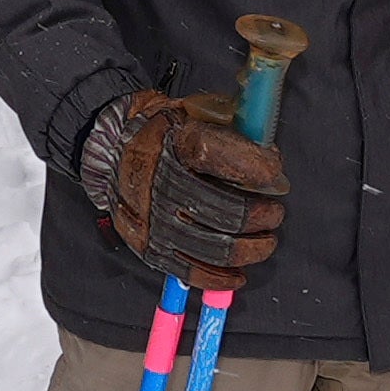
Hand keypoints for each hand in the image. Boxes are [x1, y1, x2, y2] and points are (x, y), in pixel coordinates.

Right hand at [84, 87, 285, 281]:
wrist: (115, 152)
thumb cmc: (165, 135)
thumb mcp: (197, 113)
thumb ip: (235, 129)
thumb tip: (271, 156)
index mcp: (170, 141)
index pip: (214, 154)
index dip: (252, 167)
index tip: (273, 173)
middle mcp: (157, 182)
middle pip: (222, 211)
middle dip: (260, 217)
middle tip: (274, 214)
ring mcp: (151, 219)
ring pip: (213, 247)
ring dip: (250, 248)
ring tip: (265, 240)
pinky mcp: (148, 245)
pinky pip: (190, 270)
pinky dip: (221, 277)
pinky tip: (239, 272)